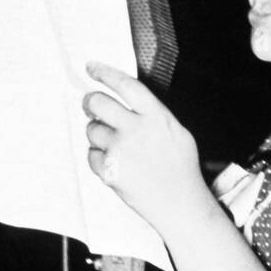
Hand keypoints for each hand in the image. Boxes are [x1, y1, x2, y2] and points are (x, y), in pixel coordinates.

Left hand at [83, 62, 204, 236]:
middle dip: (90, 101)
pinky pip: (91, 154)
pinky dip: (98, 157)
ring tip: (115, 146)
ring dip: (97, 133)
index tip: (91, 67)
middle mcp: (136, 130)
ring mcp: (120, 151)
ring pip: (91, 129)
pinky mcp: (109, 170)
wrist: (179, 204)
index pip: (125, 84)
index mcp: (156, 116)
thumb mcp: (177, 132)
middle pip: (98, 102)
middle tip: (90, 105)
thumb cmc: (181, 169)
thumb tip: (126, 101)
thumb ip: (153, 114)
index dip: (105, 73)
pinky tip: (116, 164)